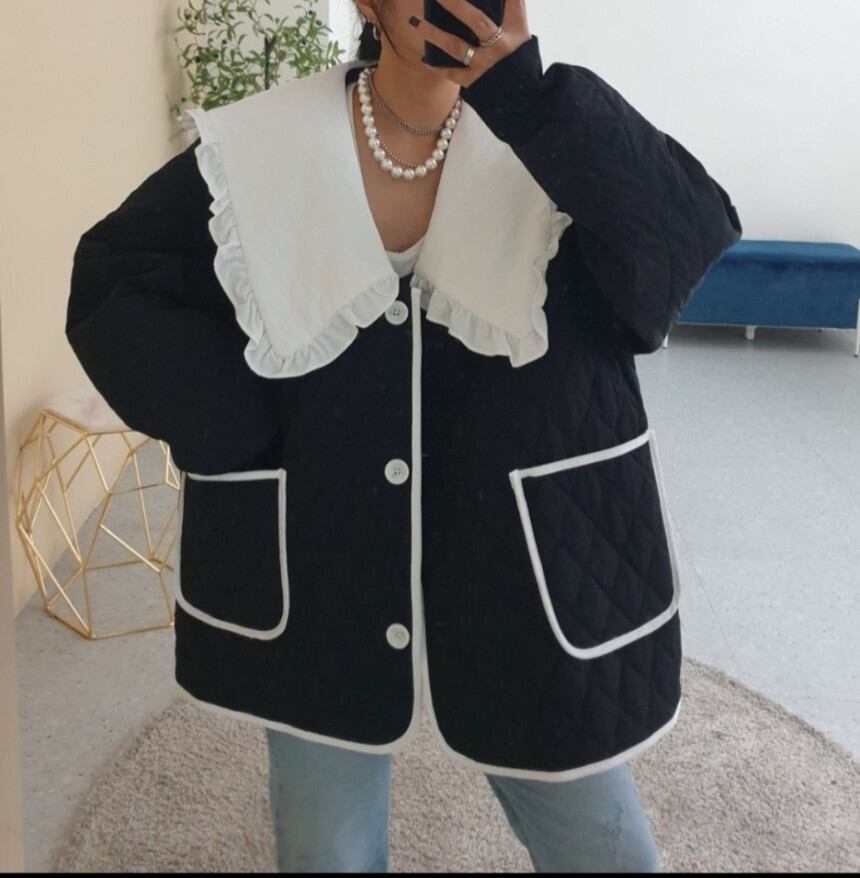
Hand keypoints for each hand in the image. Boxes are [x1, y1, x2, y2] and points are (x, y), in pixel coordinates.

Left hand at [411, 0, 531, 87]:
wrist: (523, 102)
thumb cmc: (519, 63)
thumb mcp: (522, 36)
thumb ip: (512, 11)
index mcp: (515, 30)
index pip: (513, 3)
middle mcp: (500, 46)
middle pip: (477, 21)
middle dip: (456, 5)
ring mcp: (485, 65)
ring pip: (456, 46)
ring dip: (434, 34)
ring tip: (416, 23)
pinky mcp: (475, 82)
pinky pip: (452, 73)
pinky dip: (437, 66)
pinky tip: (424, 58)